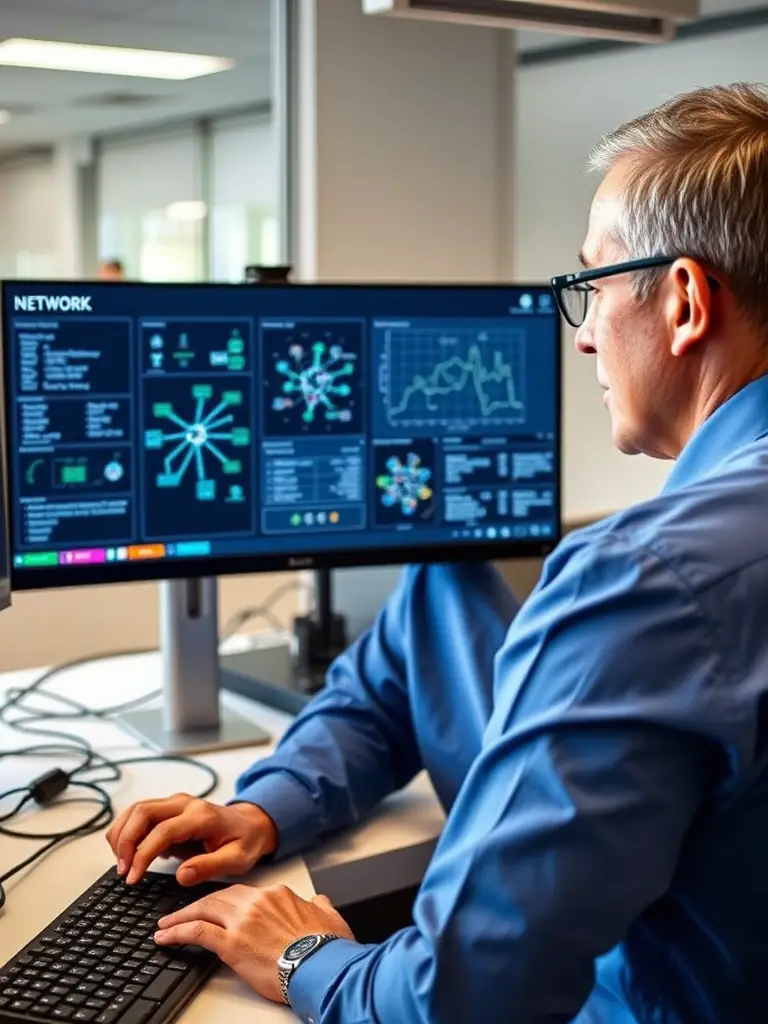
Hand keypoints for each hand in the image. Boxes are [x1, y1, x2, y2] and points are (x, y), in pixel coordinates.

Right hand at [106, 794, 278, 884]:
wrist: (251, 823)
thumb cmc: (245, 841)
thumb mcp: (237, 859)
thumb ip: (210, 866)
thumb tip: (182, 876)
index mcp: (202, 816)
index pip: (162, 831)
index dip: (143, 854)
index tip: (133, 878)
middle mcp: (185, 804)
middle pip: (142, 811)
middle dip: (125, 841)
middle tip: (122, 871)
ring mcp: (175, 803)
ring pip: (136, 809)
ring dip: (122, 834)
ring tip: (121, 863)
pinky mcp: (168, 808)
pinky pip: (139, 813)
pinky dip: (127, 830)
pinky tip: (129, 852)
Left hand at [154, 883, 354, 1002]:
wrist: (323, 965)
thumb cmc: (328, 948)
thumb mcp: (331, 919)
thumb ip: (321, 907)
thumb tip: (321, 902)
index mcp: (278, 895)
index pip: (245, 893)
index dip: (228, 901)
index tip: (219, 908)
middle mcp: (258, 902)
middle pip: (220, 897)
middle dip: (199, 904)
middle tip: (183, 912)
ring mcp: (243, 921)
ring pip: (203, 909)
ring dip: (181, 916)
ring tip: (167, 924)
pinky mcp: (231, 943)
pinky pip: (197, 932)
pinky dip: (177, 932)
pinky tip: (165, 937)